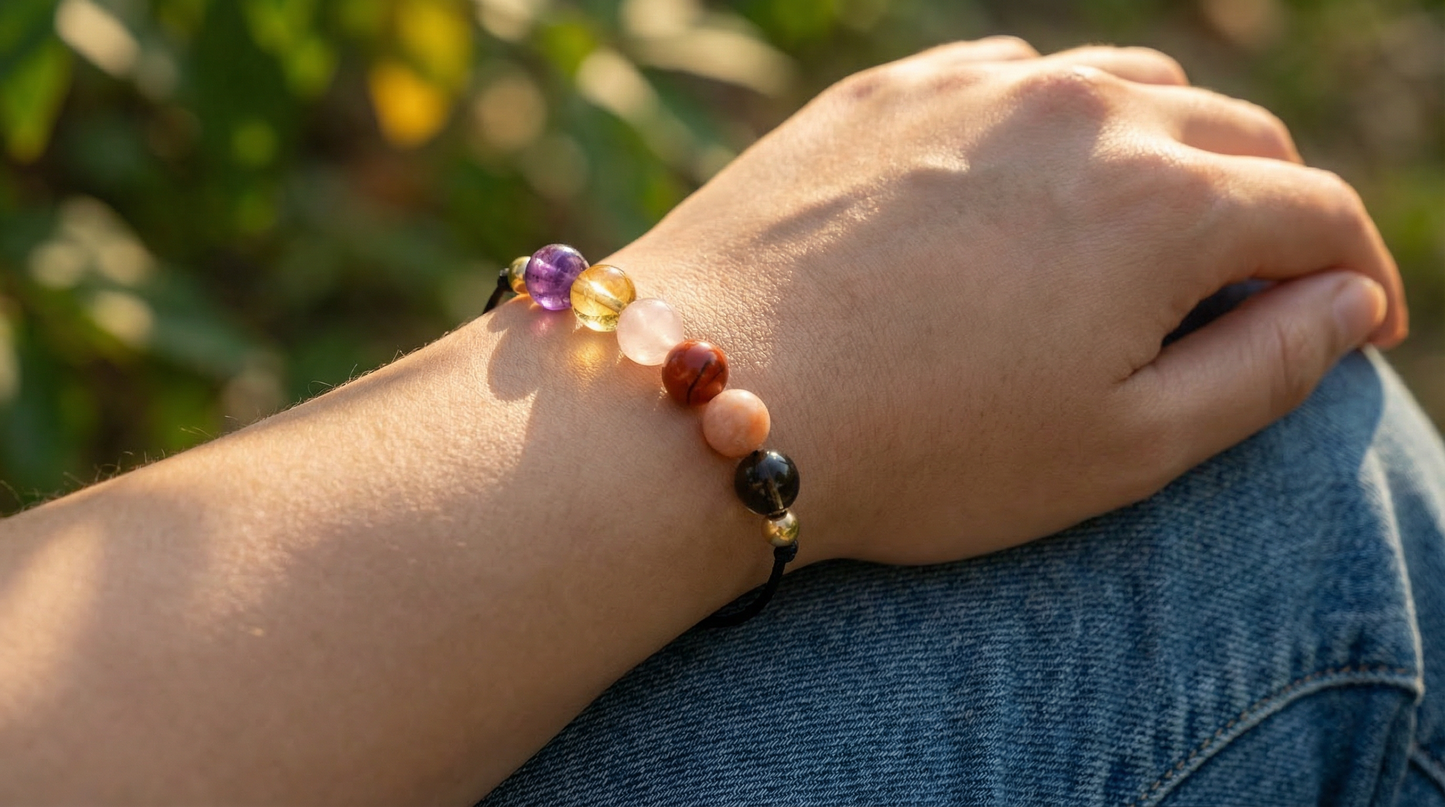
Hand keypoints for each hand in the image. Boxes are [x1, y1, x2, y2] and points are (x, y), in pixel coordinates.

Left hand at [607, 38, 1407, 563]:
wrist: (708, 402)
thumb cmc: (924, 452)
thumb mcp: (1123, 447)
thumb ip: (1263, 370)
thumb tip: (1345, 306)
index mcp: (1166, 204)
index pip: (1316, 212)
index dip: (1353, 275)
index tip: (1354, 324)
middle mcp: (1083, 114)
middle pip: (1233, 133)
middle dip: (1271, 206)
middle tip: (1260, 280)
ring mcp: (976, 89)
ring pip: (1125, 86)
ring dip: (1170, 147)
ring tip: (1155, 221)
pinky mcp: (886, 91)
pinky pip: (1008, 76)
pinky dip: (1054, 120)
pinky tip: (1033, 175)